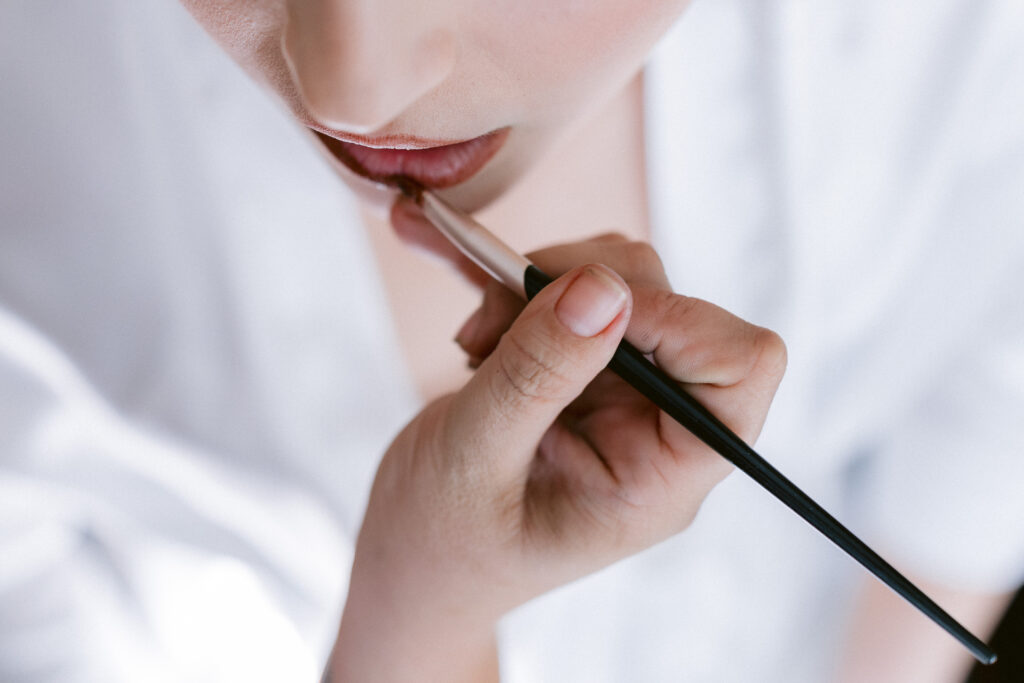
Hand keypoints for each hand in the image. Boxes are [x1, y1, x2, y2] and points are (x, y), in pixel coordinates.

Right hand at [328, 229, 786, 681]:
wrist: (414, 558)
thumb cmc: (441, 543)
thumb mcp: (473, 459)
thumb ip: (538, 374)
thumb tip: (604, 286)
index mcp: (662, 477)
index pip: (739, 369)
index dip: (676, 318)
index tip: (579, 308)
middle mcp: (657, 428)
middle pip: (676, 308)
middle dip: (579, 290)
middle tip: (491, 323)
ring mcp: (622, 394)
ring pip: (622, 282)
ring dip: (538, 288)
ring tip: (475, 342)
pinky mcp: (583, 367)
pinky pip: (575, 288)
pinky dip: (517, 285)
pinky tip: (476, 325)